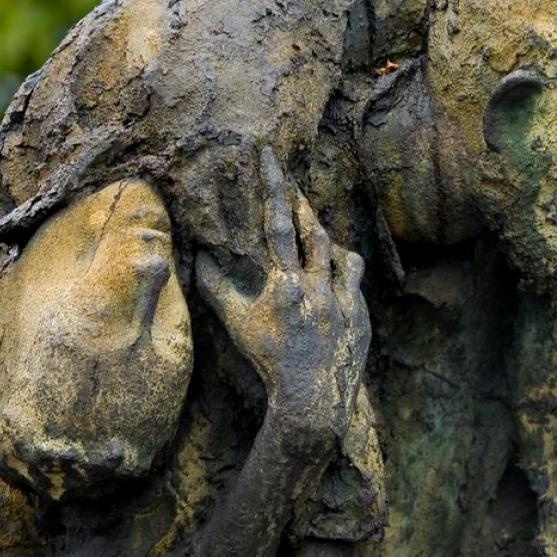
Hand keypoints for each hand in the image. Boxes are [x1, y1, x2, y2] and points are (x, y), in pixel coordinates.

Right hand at [194, 147, 368, 457]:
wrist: (312, 398)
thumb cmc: (268, 361)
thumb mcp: (237, 325)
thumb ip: (216, 289)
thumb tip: (197, 259)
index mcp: (285, 283)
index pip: (278, 225)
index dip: (274, 188)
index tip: (271, 158)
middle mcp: (317, 285)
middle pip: (313, 229)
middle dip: (302, 202)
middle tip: (293, 181)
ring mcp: (342, 298)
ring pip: (338, 251)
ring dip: (323, 234)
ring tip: (312, 225)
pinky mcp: (359, 313)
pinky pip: (352, 276)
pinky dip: (341, 265)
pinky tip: (334, 264)